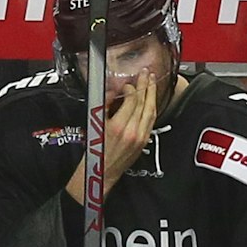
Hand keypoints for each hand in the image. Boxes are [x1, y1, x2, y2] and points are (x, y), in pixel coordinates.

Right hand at [63, 70, 157, 204]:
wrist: (101, 172)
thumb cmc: (94, 150)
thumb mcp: (94, 125)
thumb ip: (104, 106)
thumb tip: (112, 91)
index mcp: (118, 127)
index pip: (131, 101)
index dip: (131, 89)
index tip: (128, 83)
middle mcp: (132, 132)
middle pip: (143, 104)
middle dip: (146, 86)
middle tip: (147, 73)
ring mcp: (141, 137)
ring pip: (150, 111)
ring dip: (152, 95)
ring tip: (152, 82)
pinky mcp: (144, 141)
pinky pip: (151, 120)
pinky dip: (151, 108)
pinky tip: (151, 100)